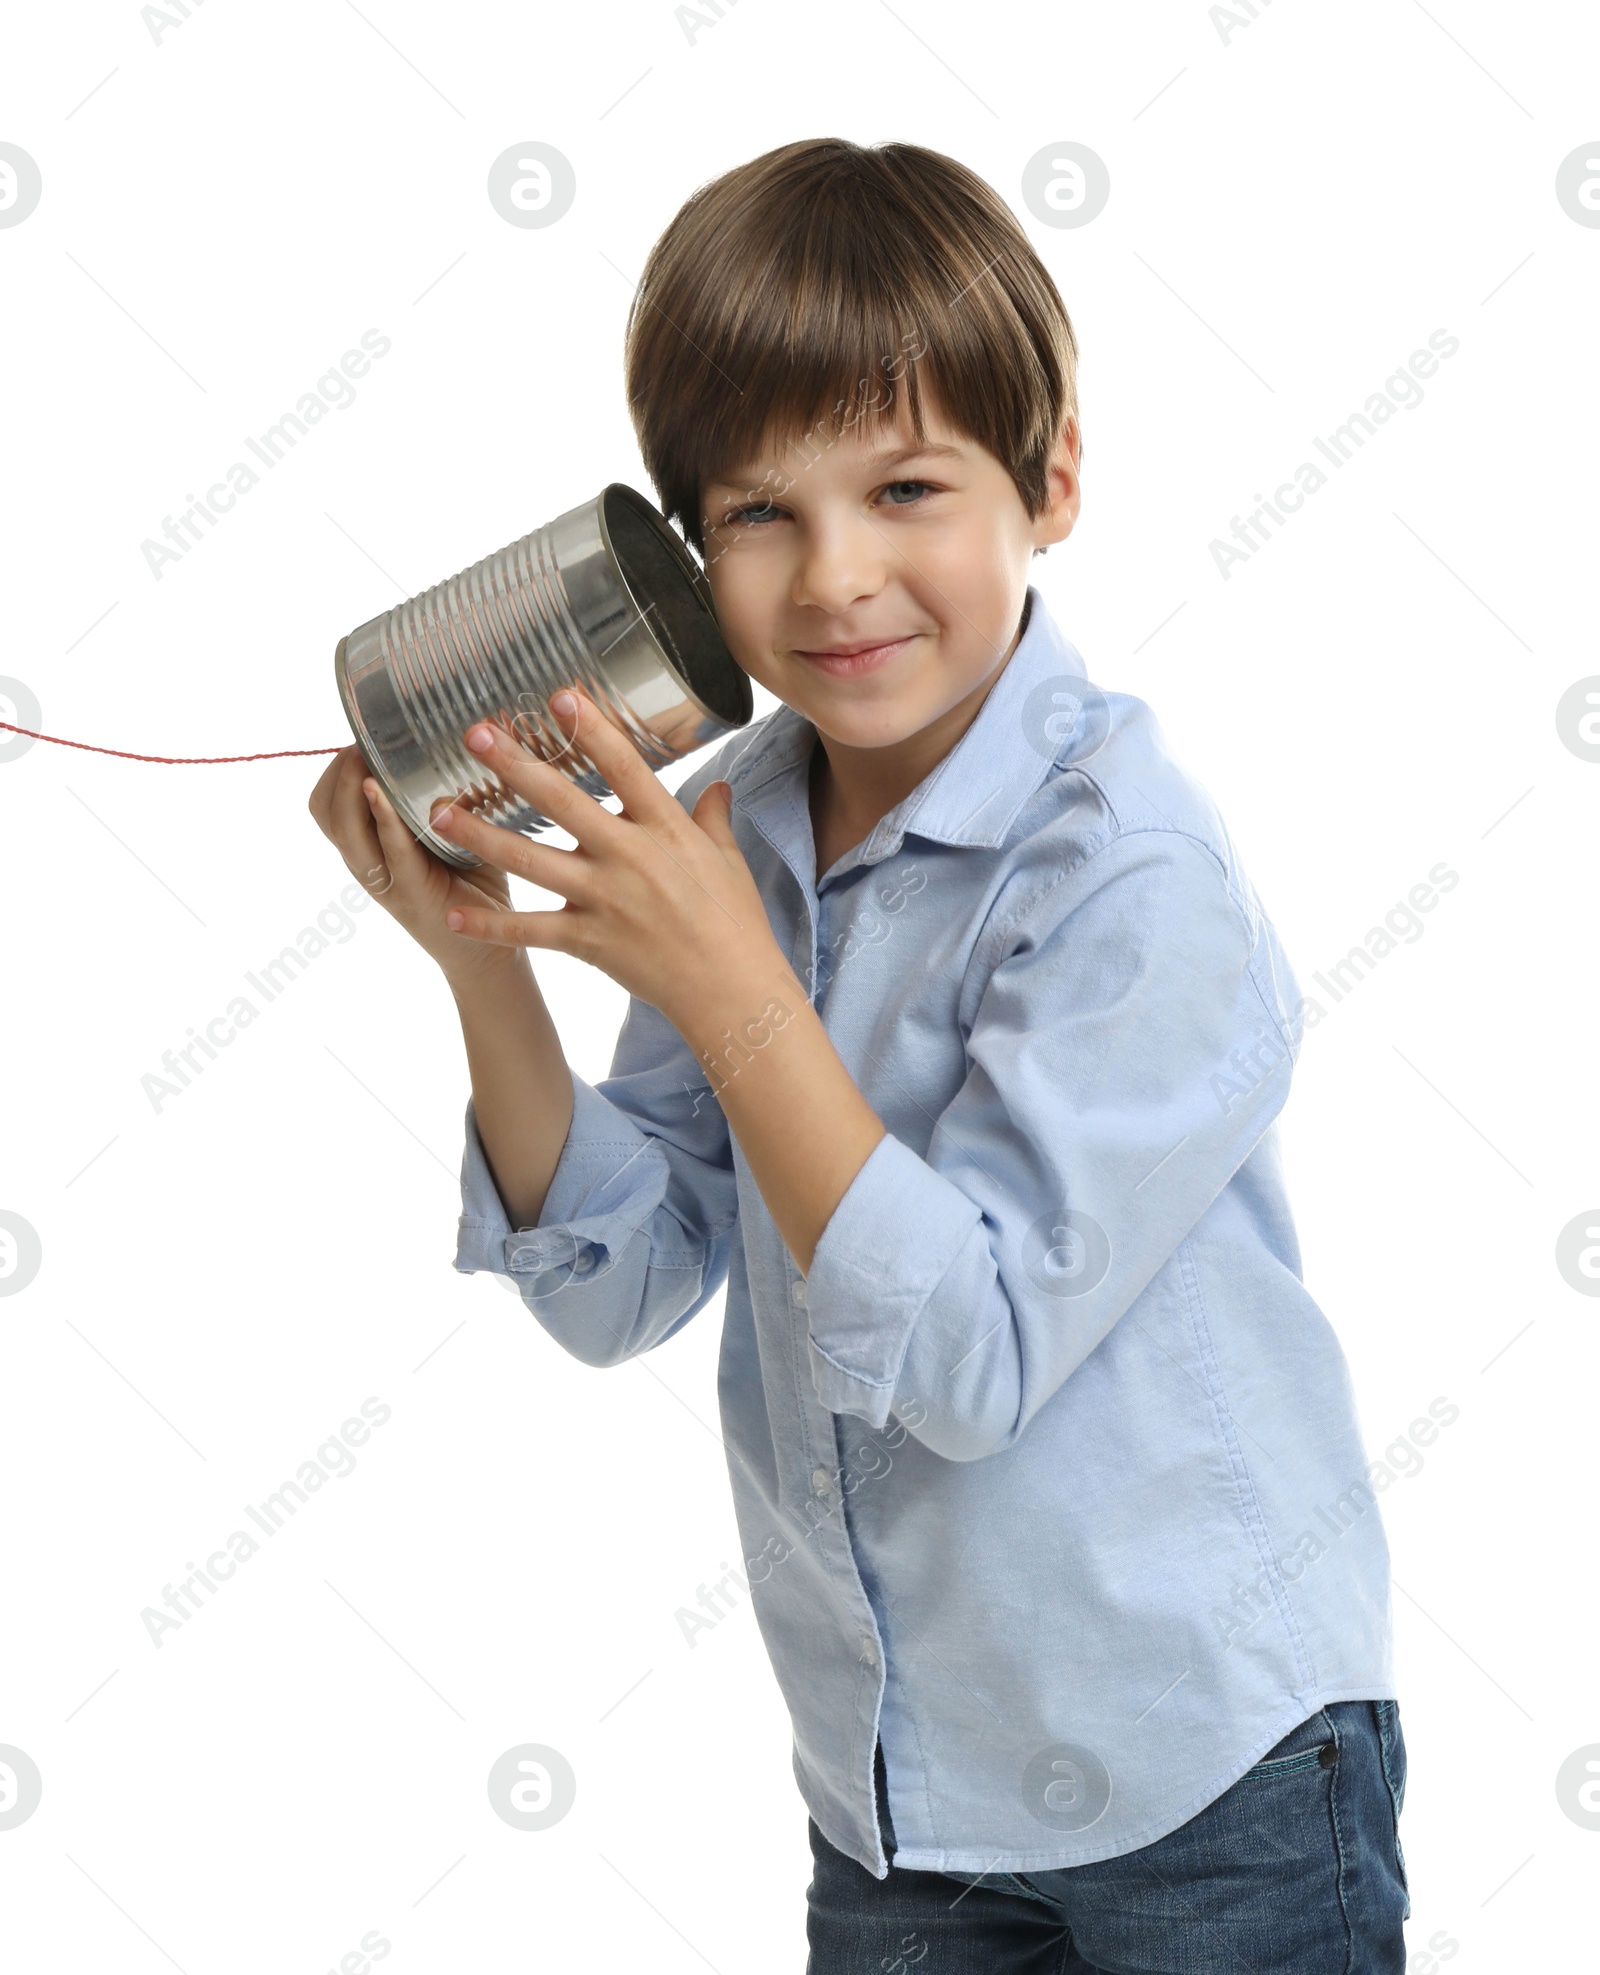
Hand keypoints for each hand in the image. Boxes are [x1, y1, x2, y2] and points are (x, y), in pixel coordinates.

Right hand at [306, 741, 518, 991]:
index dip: (337, 767)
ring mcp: (385, 881)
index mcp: (371, 846)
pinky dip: (383, 820)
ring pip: (345, 830)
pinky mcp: (411, 893)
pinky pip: (389, 852)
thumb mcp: (454, 829)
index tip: (363, 737)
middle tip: (363, 742)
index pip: (328, 802)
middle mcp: (369, 864)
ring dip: (351, 789)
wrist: (494, 950)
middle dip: (339, 771)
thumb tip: (473, 731)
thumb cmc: (476, 881)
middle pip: (327, 811)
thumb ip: (449, 791)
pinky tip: (382, 793)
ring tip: (365, 759)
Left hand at [428, 685, 787, 1030]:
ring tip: (439, 812)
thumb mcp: (727, 860)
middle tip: (476, 736)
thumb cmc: (735, 923)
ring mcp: (604, 899)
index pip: (624, 767)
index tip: (560, 695)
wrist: (729, 990)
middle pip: (562, 802)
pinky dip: (489, 924)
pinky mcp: (587, 941)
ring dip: (480, 835)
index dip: (591, 730)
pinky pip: (529, 929)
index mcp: (665, 830)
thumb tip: (718, 788)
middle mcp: (628, 857)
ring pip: (529, 861)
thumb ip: (713, 818)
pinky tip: (453, 912)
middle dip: (516, 766)